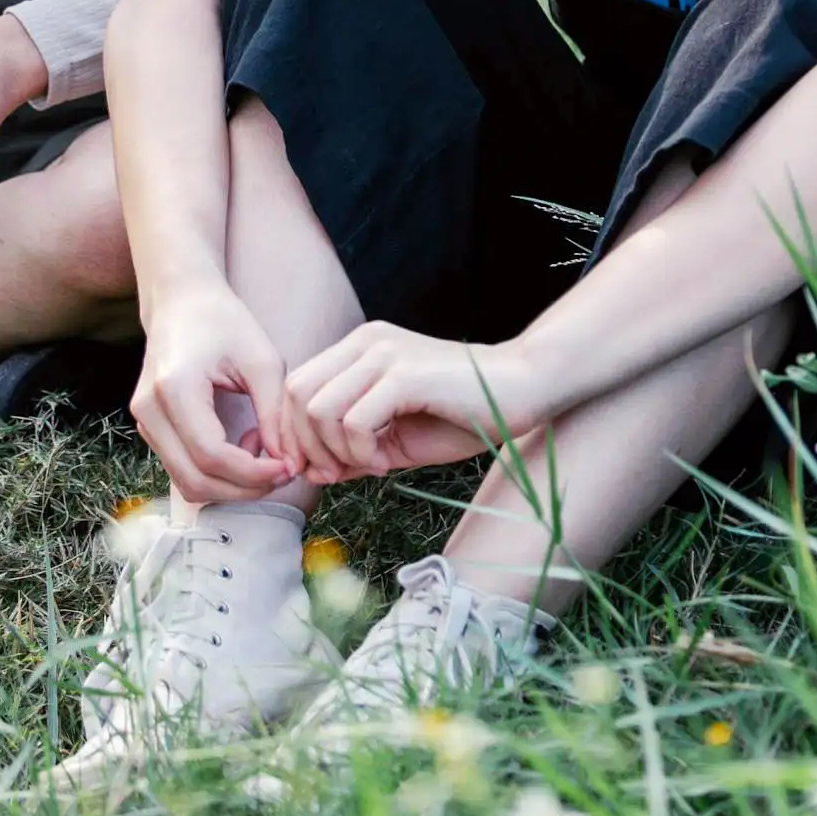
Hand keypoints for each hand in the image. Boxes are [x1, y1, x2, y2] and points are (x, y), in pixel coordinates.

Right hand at [131, 282, 297, 504]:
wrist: (182, 301)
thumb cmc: (224, 322)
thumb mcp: (261, 360)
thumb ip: (275, 414)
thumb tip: (289, 464)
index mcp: (175, 387)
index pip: (211, 455)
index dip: (253, 473)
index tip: (288, 467)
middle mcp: (150, 409)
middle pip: (195, 480)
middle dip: (244, 488)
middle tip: (282, 471)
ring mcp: (144, 421)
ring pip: (186, 482)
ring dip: (230, 484)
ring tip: (261, 449)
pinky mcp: (149, 427)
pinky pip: (181, 469)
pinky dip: (215, 473)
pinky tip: (241, 445)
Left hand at [284, 323, 540, 484]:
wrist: (523, 390)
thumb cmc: (464, 414)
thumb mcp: (395, 437)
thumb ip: (352, 448)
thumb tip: (311, 471)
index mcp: (360, 347)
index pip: (296, 384)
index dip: (293, 432)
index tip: (317, 470)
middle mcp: (366, 341)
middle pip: (297, 394)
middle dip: (306, 444)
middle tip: (337, 474)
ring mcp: (384, 353)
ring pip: (319, 408)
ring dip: (336, 450)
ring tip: (372, 464)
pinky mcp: (404, 374)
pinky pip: (354, 421)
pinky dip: (362, 452)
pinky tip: (387, 462)